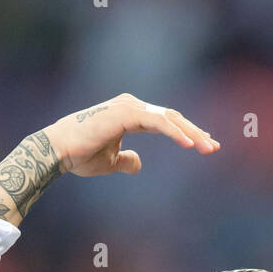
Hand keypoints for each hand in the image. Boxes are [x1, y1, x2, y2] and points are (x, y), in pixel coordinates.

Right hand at [45, 93, 219, 176]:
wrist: (58, 152)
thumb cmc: (80, 155)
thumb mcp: (111, 162)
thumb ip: (127, 160)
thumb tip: (139, 164)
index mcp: (130, 114)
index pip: (165, 121)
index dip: (186, 133)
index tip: (205, 145)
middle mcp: (132, 106)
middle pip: (172, 118)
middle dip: (195, 132)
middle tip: (214, 147)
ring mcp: (129, 107)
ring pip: (169, 119)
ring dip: (191, 133)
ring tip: (208, 148)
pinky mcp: (126, 113)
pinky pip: (157, 122)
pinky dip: (175, 132)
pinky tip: (189, 144)